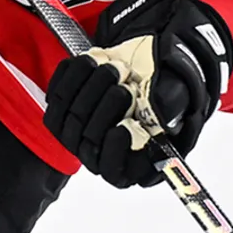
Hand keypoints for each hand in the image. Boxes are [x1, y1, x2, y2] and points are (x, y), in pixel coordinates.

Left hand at [43, 0, 231, 187]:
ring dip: (90, 87)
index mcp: (133, 162)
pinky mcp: (61, 109)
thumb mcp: (177, 92)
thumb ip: (170, 103)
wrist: (145, 60)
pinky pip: (55, 95)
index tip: (125, 125)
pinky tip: (92, 61)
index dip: (114, 151)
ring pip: (67, 119)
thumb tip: (158, 110)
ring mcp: (77, 135)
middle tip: (125, 80)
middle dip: (106, 106)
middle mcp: (102, 154)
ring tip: (113, 67)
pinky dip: (73, 74)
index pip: (113, 172)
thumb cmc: (165, 83)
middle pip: (86, 143)